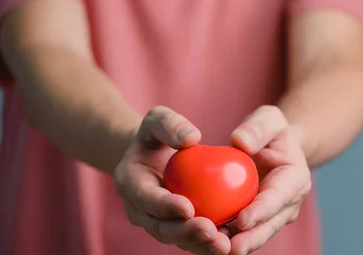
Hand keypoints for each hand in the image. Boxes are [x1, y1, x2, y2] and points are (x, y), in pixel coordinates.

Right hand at [114, 106, 231, 254]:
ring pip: (177, 240)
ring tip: (224, 245)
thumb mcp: (158, 119)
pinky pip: (192, 241)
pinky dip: (208, 245)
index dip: (165, 206)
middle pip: (160, 227)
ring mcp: (156, 223)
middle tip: (210, 231)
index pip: (146, 198)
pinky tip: (232, 243)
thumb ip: (170, 125)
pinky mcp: (175, 229)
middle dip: (185, 233)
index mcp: (130, 183)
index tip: (188, 207)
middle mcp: (140, 210)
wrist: (153, 155)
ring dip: (200, 245)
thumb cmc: (158, 133)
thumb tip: (192, 138)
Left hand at [227, 105, 311, 254]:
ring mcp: (272, 217)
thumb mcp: (269, 119)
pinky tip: (203, 244)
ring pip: (254, 236)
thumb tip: (240, 142)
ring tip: (214, 250)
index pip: (278, 198)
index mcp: (295, 179)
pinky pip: (240, 234)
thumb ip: (258, 128)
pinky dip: (224, 240)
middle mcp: (287, 204)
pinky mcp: (255, 223)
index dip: (262, 211)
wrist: (275, 147)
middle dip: (250, 239)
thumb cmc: (271, 131)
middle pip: (269, 226)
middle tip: (228, 247)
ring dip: (236, 245)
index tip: (242, 219)